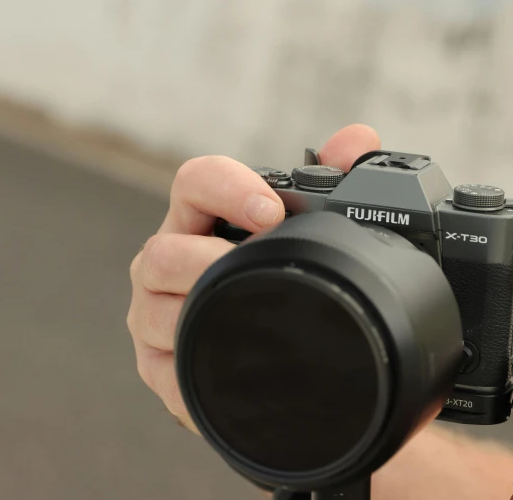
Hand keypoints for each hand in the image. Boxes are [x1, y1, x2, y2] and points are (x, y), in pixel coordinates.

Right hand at [127, 124, 380, 431]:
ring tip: (253, 322)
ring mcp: (155, 315)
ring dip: (205, 316)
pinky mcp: (159, 369)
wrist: (280, 362)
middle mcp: (168, 262)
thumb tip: (358, 140)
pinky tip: (238, 371)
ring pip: (154, 312)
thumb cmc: (285, 281)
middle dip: (214, 262)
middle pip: (163, 252)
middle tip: (264, 274)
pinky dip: (198, 372)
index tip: (270, 212)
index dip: (227, 188)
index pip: (195, 182)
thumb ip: (337, 179)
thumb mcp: (312, 233)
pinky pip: (164, 373)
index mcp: (201, 219)